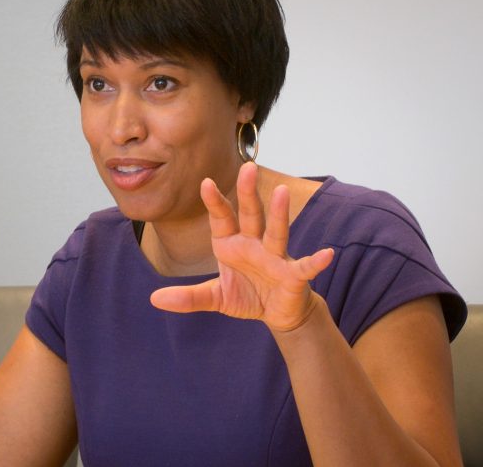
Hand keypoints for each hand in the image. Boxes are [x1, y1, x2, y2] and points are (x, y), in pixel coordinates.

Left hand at [150, 163, 333, 331]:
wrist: (277, 313)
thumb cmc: (247, 295)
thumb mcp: (215, 297)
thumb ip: (188, 297)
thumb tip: (155, 299)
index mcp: (232, 244)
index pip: (222, 219)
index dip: (215, 202)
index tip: (205, 183)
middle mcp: (254, 244)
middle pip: (252, 215)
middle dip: (249, 193)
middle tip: (248, 167)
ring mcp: (276, 257)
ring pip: (277, 232)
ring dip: (280, 214)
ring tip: (283, 192)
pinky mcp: (293, 276)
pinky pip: (304, 267)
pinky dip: (316, 261)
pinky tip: (327, 254)